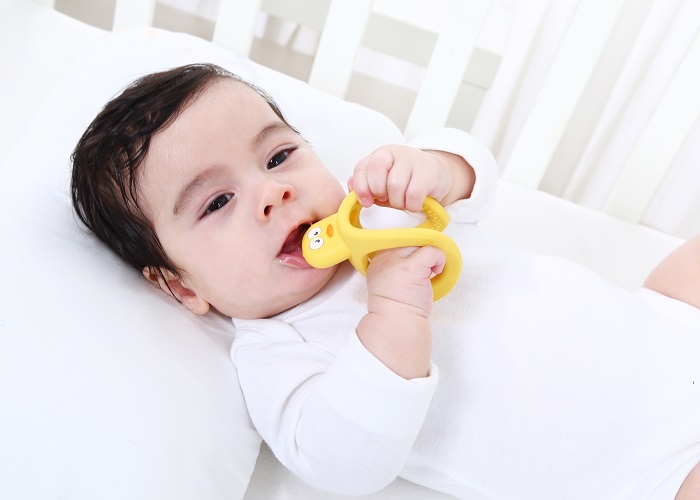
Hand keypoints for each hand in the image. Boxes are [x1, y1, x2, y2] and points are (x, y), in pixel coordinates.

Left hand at [348, 145, 473, 212]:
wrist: (436, 174)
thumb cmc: (405, 181)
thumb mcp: (382, 182)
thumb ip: (365, 185)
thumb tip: (351, 188)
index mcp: (380, 155)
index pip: (362, 168)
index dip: (361, 188)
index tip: (367, 202)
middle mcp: (395, 153)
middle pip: (377, 174)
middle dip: (380, 193)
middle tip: (388, 199)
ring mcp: (412, 160)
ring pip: (395, 186)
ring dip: (397, 202)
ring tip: (403, 202)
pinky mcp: (429, 172)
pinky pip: (413, 195)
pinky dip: (412, 205)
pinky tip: (415, 204)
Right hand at [365, 246, 445, 317]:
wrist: (395, 325)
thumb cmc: (396, 309)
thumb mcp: (387, 282)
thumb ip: (395, 267)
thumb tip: (417, 256)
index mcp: (376, 261)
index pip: (397, 242)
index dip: (410, 251)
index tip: (416, 265)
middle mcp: (384, 258)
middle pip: (409, 240)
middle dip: (420, 253)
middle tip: (424, 271)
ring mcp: (397, 261)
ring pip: (421, 243)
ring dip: (430, 257)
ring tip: (429, 273)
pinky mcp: (412, 267)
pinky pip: (432, 251)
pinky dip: (439, 259)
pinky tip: (436, 272)